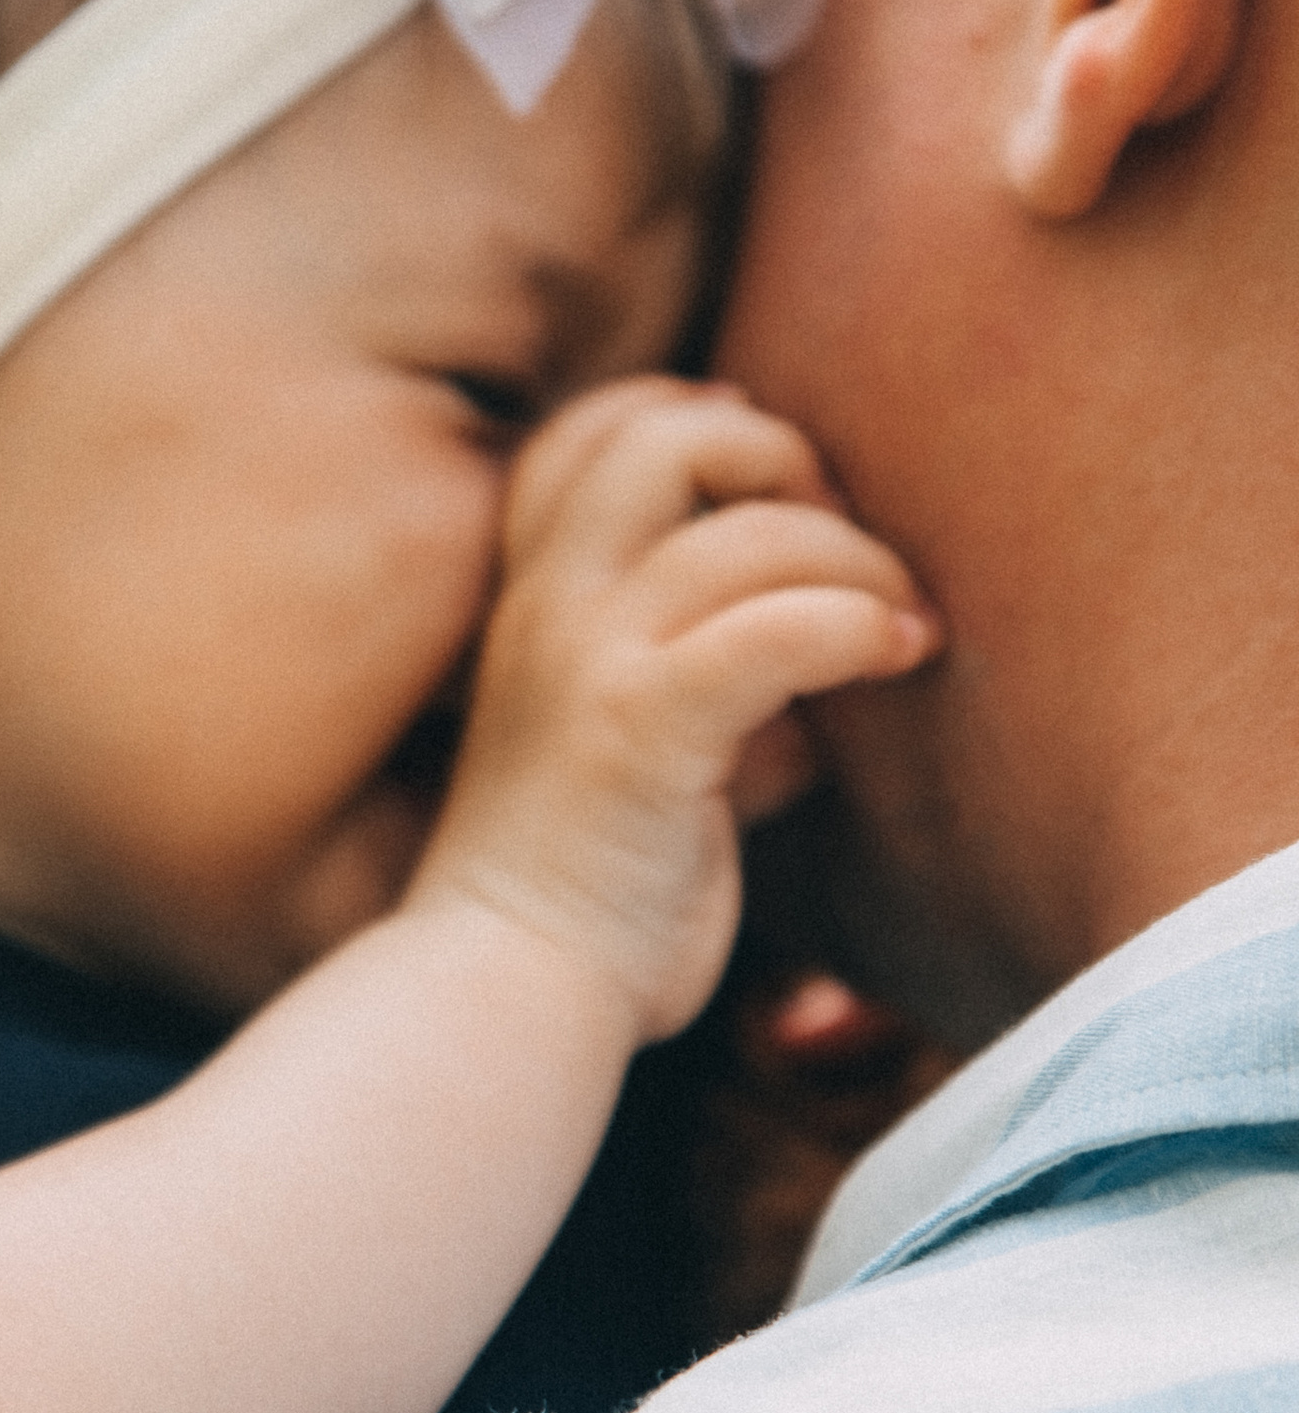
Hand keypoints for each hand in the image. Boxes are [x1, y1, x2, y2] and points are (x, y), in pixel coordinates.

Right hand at [411, 379, 938, 1040]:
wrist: (508, 992)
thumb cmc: (588, 886)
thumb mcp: (632, 737)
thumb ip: (701, 662)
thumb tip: (827, 630)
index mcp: (534, 597)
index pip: (592, 428)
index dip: (699, 419)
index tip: (779, 496)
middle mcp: (549, 607)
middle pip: (663, 432)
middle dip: (781, 459)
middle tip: (842, 550)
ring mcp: (586, 663)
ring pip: (742, 531)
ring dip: (856, 561)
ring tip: (903, 626)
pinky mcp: (640, 731)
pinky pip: (774, 630)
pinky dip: (857, 624)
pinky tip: (898, 656)